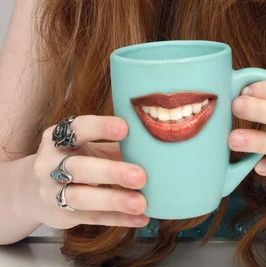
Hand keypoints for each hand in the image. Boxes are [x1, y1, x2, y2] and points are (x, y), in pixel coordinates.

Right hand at [22, 115, 150, 228]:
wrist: (33, 190)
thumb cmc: (73, 158)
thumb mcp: (86, 146)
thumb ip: (113, 144)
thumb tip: (152, 141)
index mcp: (57, 138)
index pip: (77, 129)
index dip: (100, 127)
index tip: (125, 128)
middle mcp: (50, 164)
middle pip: (79, 168)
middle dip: (111, 172)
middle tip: (141, 176)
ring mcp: (52, 192)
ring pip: (82, 197)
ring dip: (114, 200)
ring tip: (141, 202)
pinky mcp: (61, 216)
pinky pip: (91, 218)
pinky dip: (118, 219)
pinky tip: (140, 218)